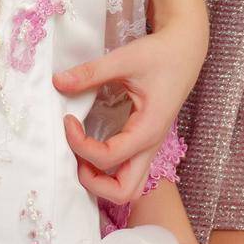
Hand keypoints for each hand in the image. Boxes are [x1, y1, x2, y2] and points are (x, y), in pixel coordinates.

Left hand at [54, 17, 205, 202]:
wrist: (185, 52)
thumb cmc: (160, 55)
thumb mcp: (125, 59)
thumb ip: (92, 72)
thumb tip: (58, 82)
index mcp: (148, 129)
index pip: (109, 158)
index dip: (80, 145)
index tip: (67, 119)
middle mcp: (150, 146)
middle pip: (124, 191)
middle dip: (93, 181)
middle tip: (75, 152)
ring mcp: (150, 147)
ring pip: (129, 188)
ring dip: (102, 182)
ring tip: (83, 154)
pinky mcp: (145, 142)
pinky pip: (128, 172)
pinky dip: (108, 172)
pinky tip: (92, 147)